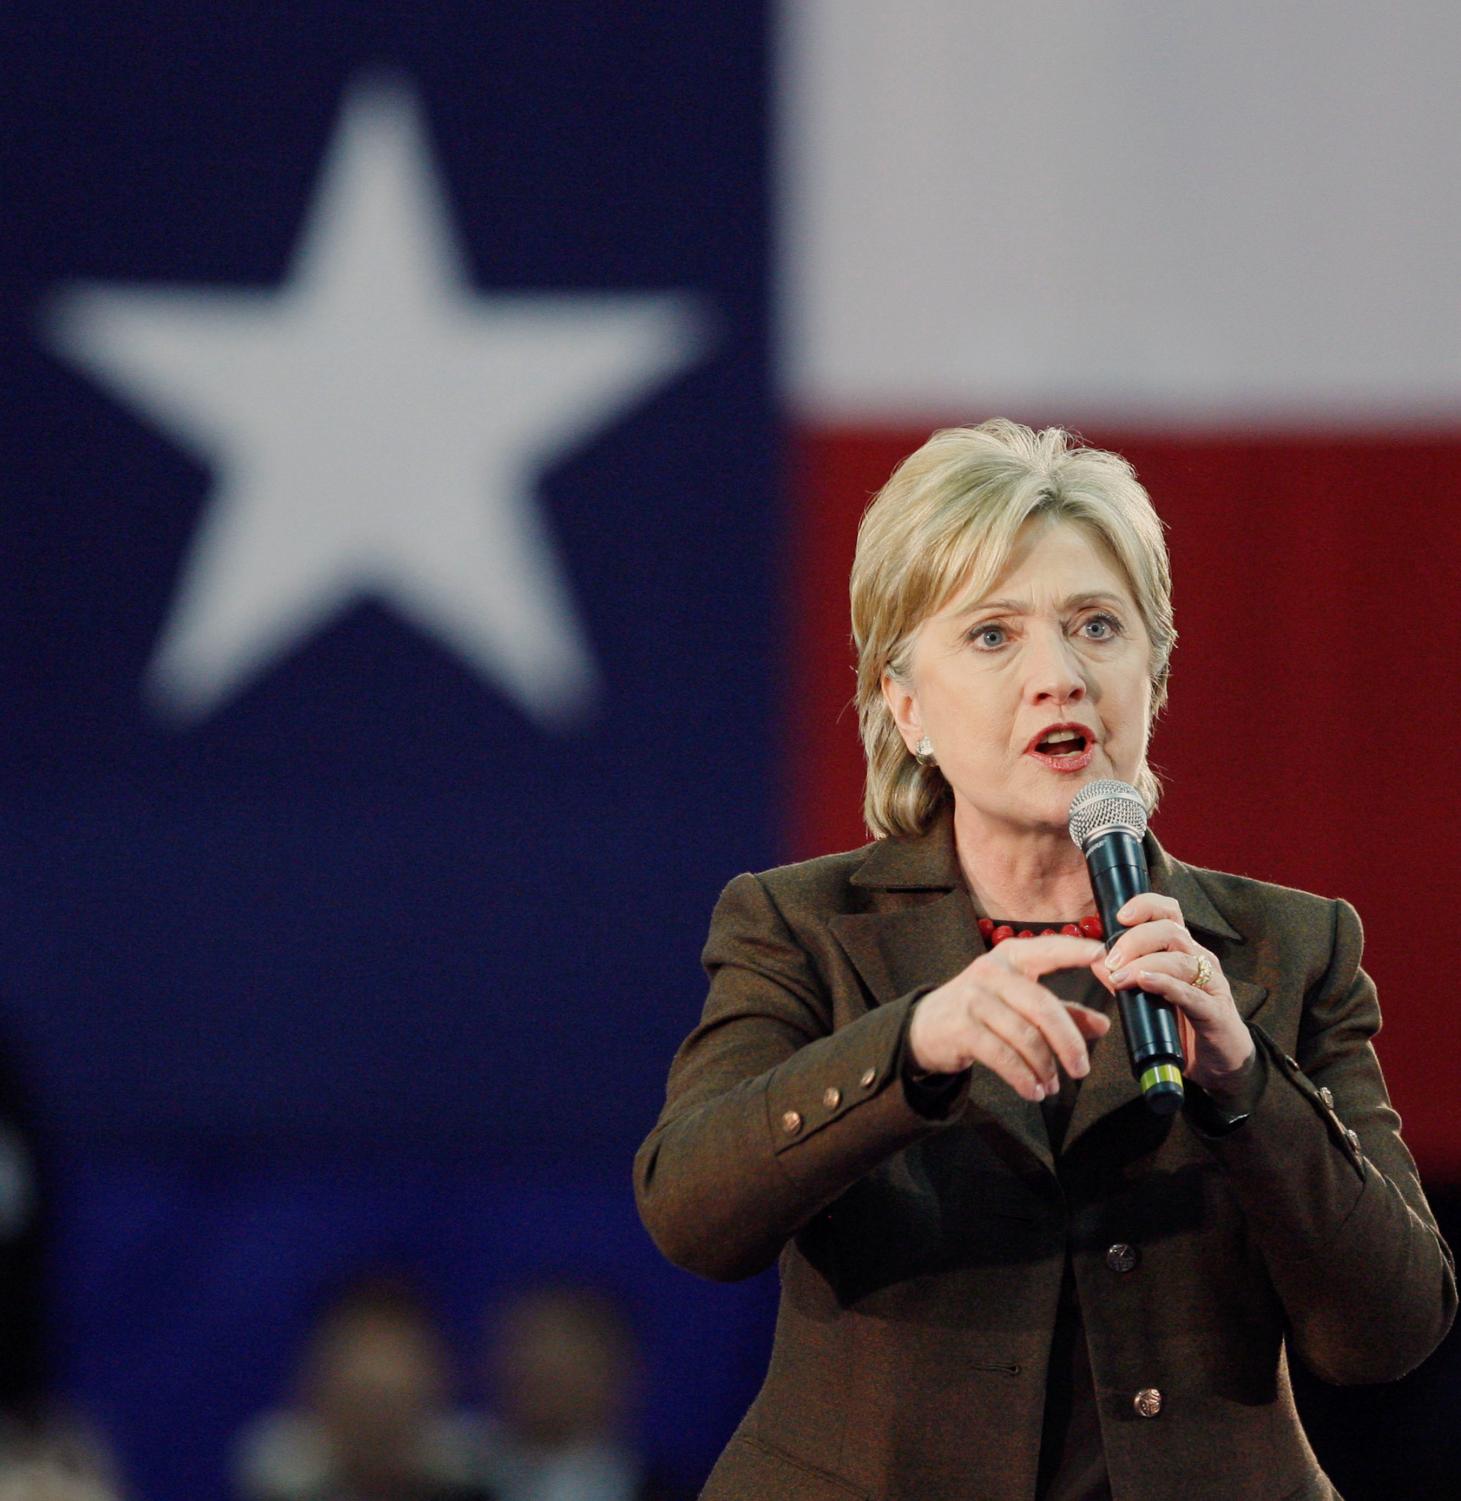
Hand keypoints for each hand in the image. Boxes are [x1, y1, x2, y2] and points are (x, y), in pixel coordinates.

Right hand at [908, 935, 1110, 1102]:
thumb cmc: (981, 1009)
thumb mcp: (1019, 1001)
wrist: (925, 1025)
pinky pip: (1004, 1057)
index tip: (1108, 963)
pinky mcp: (962, 1028)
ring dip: (1045, 1067)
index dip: (1080, 953)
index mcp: (1012, 956)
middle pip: (1043, 1006)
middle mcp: (992, 972)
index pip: (1051, 949)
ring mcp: (974, 999)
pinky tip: (1033, 1091)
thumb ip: (1062, 1010)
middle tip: (1082, 1069)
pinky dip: (1024, 1079)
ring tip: (1052, 1085)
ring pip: (1025, 1036)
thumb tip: (1103, 1025)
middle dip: (1069, 1042)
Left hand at [1099, 893, 1254, 1096]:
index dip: (1145, 906)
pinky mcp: (1215, 1012)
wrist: (1217, 1063)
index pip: (1168, 913)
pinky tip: (1145, 982)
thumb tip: (1096, 960)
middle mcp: (1199, 960)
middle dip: (1136, 940)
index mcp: (1183, 951)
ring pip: (1179, 959)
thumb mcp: (1148, 996)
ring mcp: (1211, 985)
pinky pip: (1190, 993)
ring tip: (1119, 977)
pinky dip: (1165, 984)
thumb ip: (1124, 976)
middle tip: (1111, 960)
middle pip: (1170, 931)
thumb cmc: (1183, 1024)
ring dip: (1144, 964)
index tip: (1120, 915)